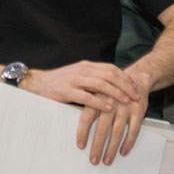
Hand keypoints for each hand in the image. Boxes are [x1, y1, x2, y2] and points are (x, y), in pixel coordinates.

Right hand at [23, 61, 140, 109]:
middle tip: (136, 95)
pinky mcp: (67, 91)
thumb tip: (112, 86)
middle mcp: (82, 70)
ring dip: (116, 93)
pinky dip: (100, 102)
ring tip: (126, 101)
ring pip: (101, 84)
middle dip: (125, 85)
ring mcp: (74, 80)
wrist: (38, 83)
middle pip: (109, 74)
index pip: (111, 68)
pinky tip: (108, 107)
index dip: (125, 78)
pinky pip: (87, 96)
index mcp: (86, 66)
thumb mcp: (78, 76)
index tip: (135, 87)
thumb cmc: (59, 82)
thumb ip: (92, 78)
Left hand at [76, 70, 150, 165]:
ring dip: (112, 148)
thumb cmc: (111, 88)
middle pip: (103, 128)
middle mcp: (111, 103)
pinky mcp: (138, 111)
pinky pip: (134, 130)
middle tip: (93, 159)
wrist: (135, 78)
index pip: (87, 117)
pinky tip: (123, 151)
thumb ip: (87, 102)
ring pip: (117, 132)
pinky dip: (128, 143)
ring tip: (107, 160)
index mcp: (97, 97)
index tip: (80, 145)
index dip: (83, 132)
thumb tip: (70, 117)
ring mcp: (125, 108)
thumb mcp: (97, 89)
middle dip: (97, 146)